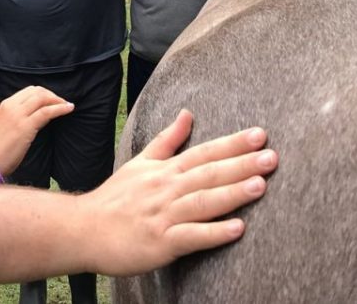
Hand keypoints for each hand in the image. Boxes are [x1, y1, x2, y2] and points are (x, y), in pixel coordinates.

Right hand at [0, 86, 74, 175]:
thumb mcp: (7, 124)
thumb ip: (20, 116)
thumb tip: (41, 113)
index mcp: (7, 104)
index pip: (29, 90)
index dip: (44, 93)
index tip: (53, 100)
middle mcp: (12, 106)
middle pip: (38, 91)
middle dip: (52, 95)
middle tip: (62, 102)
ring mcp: (19, 115)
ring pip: (43, 99)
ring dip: (58, 100)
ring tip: (68, 105)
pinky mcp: (26, 126)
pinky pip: (47, 112)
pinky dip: (60, 109)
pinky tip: (69, 109)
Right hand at [78, 110, 275, 275]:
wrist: (83, 229)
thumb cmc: (115, 198)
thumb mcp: (141, 162)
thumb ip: (168, 139)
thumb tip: (187, 113)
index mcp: (165, 170)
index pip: (204, 152)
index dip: (233, 143)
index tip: (260, 135)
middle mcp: (167, 189)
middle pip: (209, 173)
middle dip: (242, 164)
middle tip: (272, 156)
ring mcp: (164, 215)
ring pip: (203, 201)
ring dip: (232, 193)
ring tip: (261, 186)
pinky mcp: (160, 242)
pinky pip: (191, 236)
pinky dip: (214, 232)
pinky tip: (237, 229)